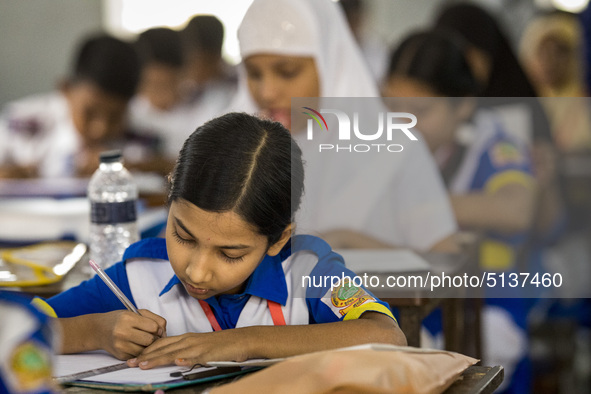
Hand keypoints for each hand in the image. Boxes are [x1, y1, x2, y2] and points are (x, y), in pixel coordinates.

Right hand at [97, 309, 166, 359]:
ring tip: (143, 340)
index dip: (158, 328)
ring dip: (148, 346)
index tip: (156, 329)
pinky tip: (136, 345)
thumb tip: (164, 332)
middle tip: (152, 335)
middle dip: (154, 338)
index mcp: (128, 318)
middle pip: (151, 340)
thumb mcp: (136, 313)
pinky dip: (141, 351)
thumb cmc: (120, 320)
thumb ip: (154, 319)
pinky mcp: (121, 356)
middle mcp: (123, 332)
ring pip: (146, 350)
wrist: (99, 330)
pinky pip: (139, 356)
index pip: (154, 327)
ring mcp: (121, 345)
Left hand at [127, 329, 249, 368]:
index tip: (135, 357)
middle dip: (146, 355)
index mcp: (187, 338)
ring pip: (174, 352)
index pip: (162, 343)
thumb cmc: (221, 346)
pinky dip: (185, 359)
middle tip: (130, 362)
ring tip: (144, 364)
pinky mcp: (208, 353)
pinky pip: (195, 356)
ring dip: (158, 358)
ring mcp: (198, 346)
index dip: (147, 350)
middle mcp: (189, 340)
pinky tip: (177, 363)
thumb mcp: (200, 347)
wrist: (241, 340)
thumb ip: (186, 352)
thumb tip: (174, 361)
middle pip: (163, 347)